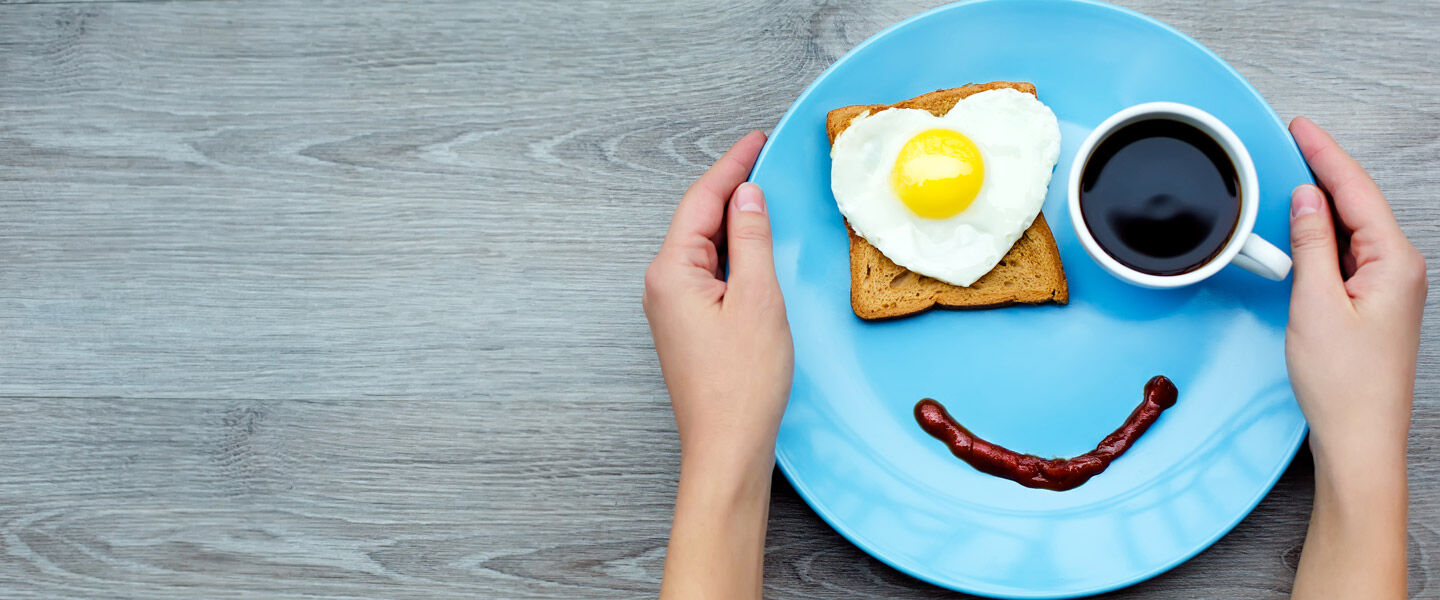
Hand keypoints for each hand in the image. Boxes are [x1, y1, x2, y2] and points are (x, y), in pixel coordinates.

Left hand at [644, 130, 792, 466]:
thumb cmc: (742, 384)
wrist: (727, 446)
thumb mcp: (759, 299)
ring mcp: (671, 307)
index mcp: (672, 272)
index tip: (756, 141)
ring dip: (731, 219)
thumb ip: (752, 241)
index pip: (701, 201)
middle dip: (730, 187)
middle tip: (762, 159)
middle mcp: (662, 286)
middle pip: (697, 219)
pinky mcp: (686, 325)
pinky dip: (731, 251)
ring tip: (761, 193)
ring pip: (702, 246)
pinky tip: (751, 246)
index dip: (732, 166)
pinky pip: (707, 272)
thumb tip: (748, 197)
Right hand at [1285, 116, 1423, 599]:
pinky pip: (1346, 253)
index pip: (1356, 191)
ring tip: (1293, 177)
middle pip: (1359, 203)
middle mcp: (1398, 270)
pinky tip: (1304, 230)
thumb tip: (1305, 201)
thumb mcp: (1314, 303)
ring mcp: (1387, 287)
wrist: (1359, 436)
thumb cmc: (1344, 383)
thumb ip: (1311, 245)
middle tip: (1295, 140)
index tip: (1303, 128)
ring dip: (1323, 203)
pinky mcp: (1372, 304)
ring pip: (1352, 228)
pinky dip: (1323, 235)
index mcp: (1393, 263)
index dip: (1325, 155)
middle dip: (1325, 170)